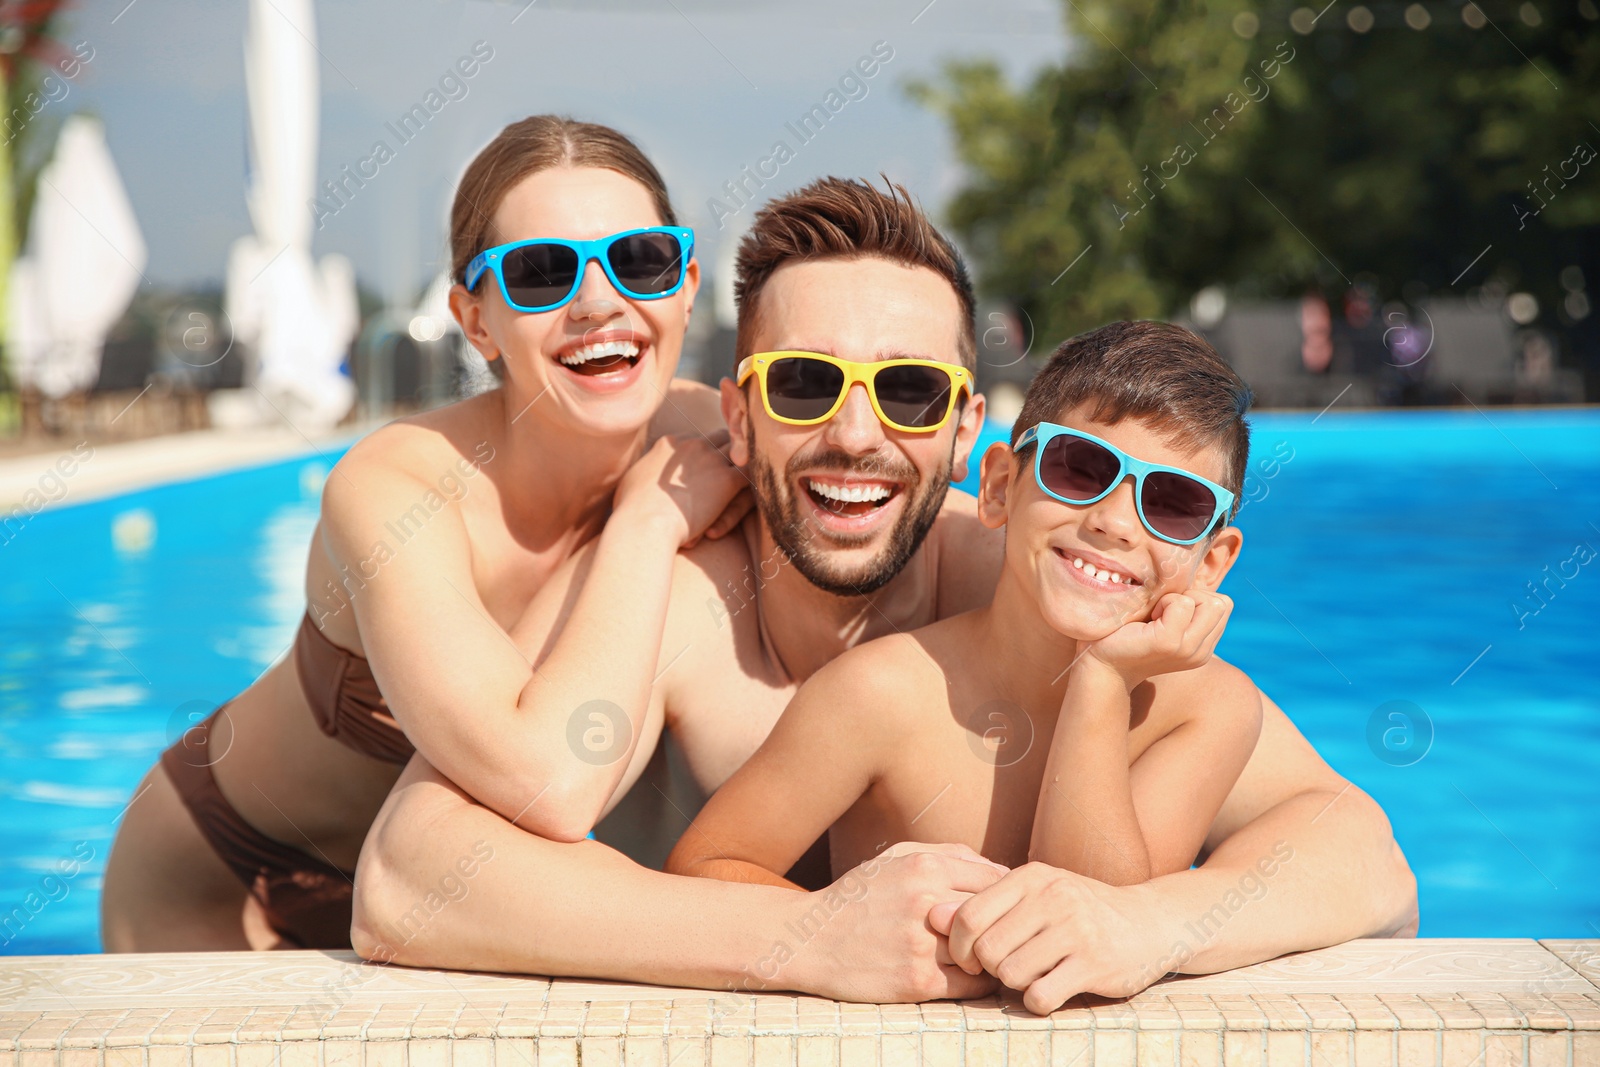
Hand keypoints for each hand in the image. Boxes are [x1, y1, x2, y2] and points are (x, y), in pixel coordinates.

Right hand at [614, 433, 751, 546]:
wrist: (644, 522)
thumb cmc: (631, 510)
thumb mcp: (631, 482)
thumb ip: (643, 473)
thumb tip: (639, 478)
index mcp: (670, 444)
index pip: (696, 439)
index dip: (706, 450)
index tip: (711, 463)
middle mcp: (693, 445)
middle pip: (721, 437)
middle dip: (730, 448)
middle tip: (739, 460)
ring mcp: (712, 460)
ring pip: (740, 449)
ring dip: (746, 460)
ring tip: (755, 469)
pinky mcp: (727, 480)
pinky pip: (751, 471)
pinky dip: (757, 476)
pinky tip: (763, 485)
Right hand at [785, 844, 1005, 1002]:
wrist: (810, 941)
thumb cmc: (859, 897)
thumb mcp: (895, 859)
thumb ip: (948, 854)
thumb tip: (999, 868)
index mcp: (924, 867)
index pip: (996, 878)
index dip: (1006, 894)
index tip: (1004, 906)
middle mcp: (926, 901)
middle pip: (995, 914)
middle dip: (1003, 924)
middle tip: (1004, 933)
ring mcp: (922, 943)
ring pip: (986, 950)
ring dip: (991, 955)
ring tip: (989, 955)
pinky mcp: (918, 980)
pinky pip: (972, 985)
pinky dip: (979, 981)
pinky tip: (970, 975)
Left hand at [929, 862, 1178, 1014]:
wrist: (1150, 922)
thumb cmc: (1079, 910)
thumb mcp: (1036, 894)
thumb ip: (986, 904)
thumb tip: (932, 914)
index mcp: (1032, 877)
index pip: (969, 915)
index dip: (960, 946)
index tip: (971, 959)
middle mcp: (1052, 897)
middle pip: (987, 950)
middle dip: (989, 969)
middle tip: (1006, 969)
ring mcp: (1075, 930)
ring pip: (1010, 975)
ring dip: (1015, 984)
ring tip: (1034, 974)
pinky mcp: (1094, 965)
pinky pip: (1040, 996)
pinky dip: (1038, 1001)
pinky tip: (1051, 989)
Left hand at [1086, 590, 1231, 689]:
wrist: (1102, 663)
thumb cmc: (1129, 635)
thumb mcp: (1168, 622)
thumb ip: (1189, 608)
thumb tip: (1199, 572)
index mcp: (1204, 648)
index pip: (1224, 605)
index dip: (1197, 599)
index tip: (1168, 613)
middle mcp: (1201, 653)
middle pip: (1222, 602)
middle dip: (1192, 597)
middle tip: (1161, 613)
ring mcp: (1187, 650)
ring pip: (1208, 601)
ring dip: (1177, 599)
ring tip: (1154, 617)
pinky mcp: (1168, 642)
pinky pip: (1182, 603)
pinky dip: (1164, 602)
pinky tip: (1147, 620)